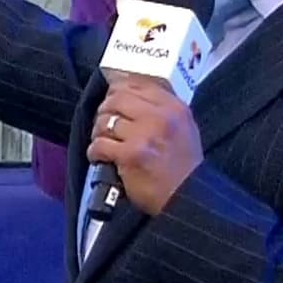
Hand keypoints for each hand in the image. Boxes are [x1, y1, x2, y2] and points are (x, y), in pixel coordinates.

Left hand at [87, 73, 203, 214]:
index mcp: (174, 108)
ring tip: (102, 140)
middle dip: (104, 110)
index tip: (112, 99)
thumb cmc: (184, 168)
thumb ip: (162, 110)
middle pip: (116, 99)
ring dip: (98, 132)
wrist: (187, 198)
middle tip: (103, 122)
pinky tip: (99, 157)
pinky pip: (100, 144)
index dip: (118, 91)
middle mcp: (160, 117)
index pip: (137, 84)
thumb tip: (130, 95)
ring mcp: (144, 135)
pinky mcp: (130, 155)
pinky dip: (95, 151)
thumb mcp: (184, 129)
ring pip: (105, 121)